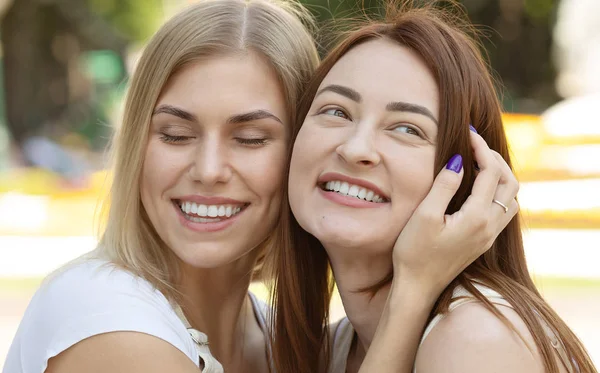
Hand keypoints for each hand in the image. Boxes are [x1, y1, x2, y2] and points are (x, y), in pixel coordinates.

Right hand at [392, 130, 518, 299]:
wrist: (418, 287)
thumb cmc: (414, 252)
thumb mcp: (424, 216)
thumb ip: (444, 186)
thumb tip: (459, 160)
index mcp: (477, 217)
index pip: (491, 172)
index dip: (481, 149)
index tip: (468, 134)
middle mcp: (490, 226)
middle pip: (510, 183)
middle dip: (495, 159)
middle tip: (474, 145)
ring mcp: (489, 236)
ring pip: (511, 198)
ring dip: (500, 176)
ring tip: (479, 163)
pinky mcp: (483, 242)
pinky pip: (504, 210)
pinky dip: (498, 191)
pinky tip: (479, 188)